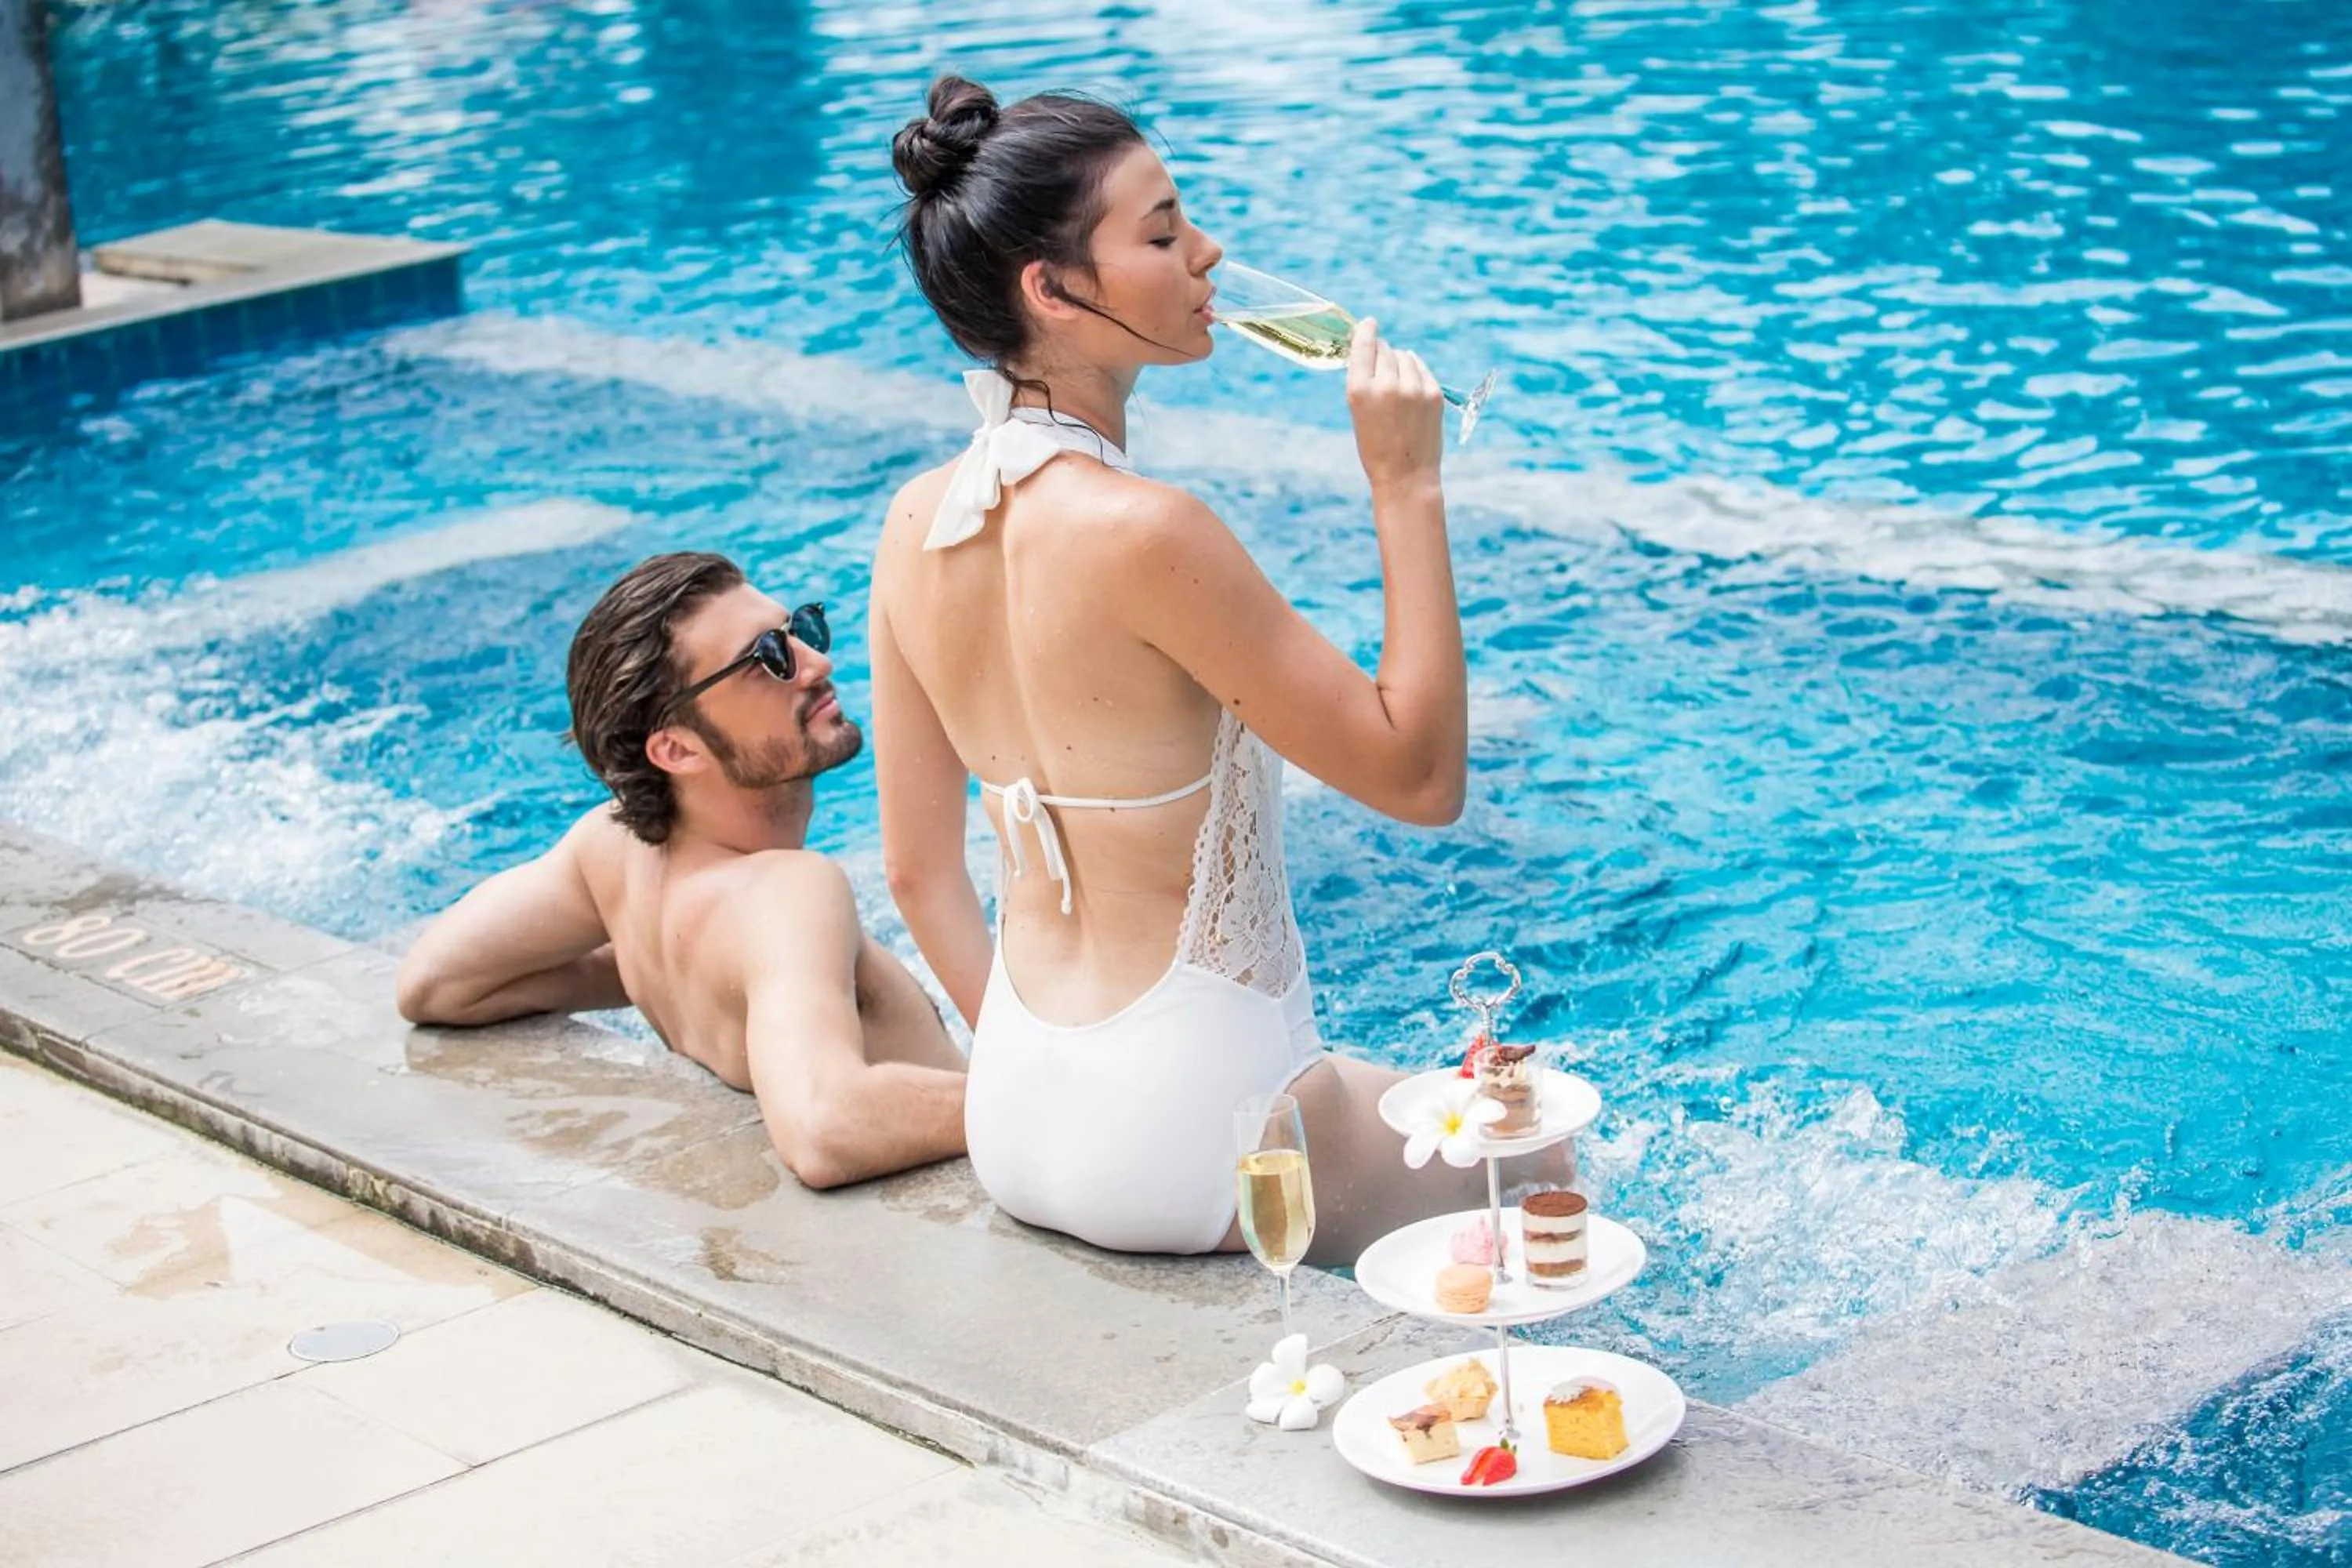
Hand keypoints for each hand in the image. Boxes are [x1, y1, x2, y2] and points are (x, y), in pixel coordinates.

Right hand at [1345, 318, 1444, 492]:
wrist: (1406, 476)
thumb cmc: (1376, 447)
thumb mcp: (1359, 413)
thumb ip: (1365, 381)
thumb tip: (1378, 349)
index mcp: (1360, 391)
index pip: (1363, 346)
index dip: (1366, 331)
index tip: (1369, 323)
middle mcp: (1386, 385)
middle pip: (1385, 349)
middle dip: (1382, 354)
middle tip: (1381, 371)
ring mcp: (1413, 388)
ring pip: (1405, 356)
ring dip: (1400, 363)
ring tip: (1397, 387)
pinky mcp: (1433, 393)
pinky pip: (1421, 369)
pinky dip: (1415, 372)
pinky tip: (1411, 388)